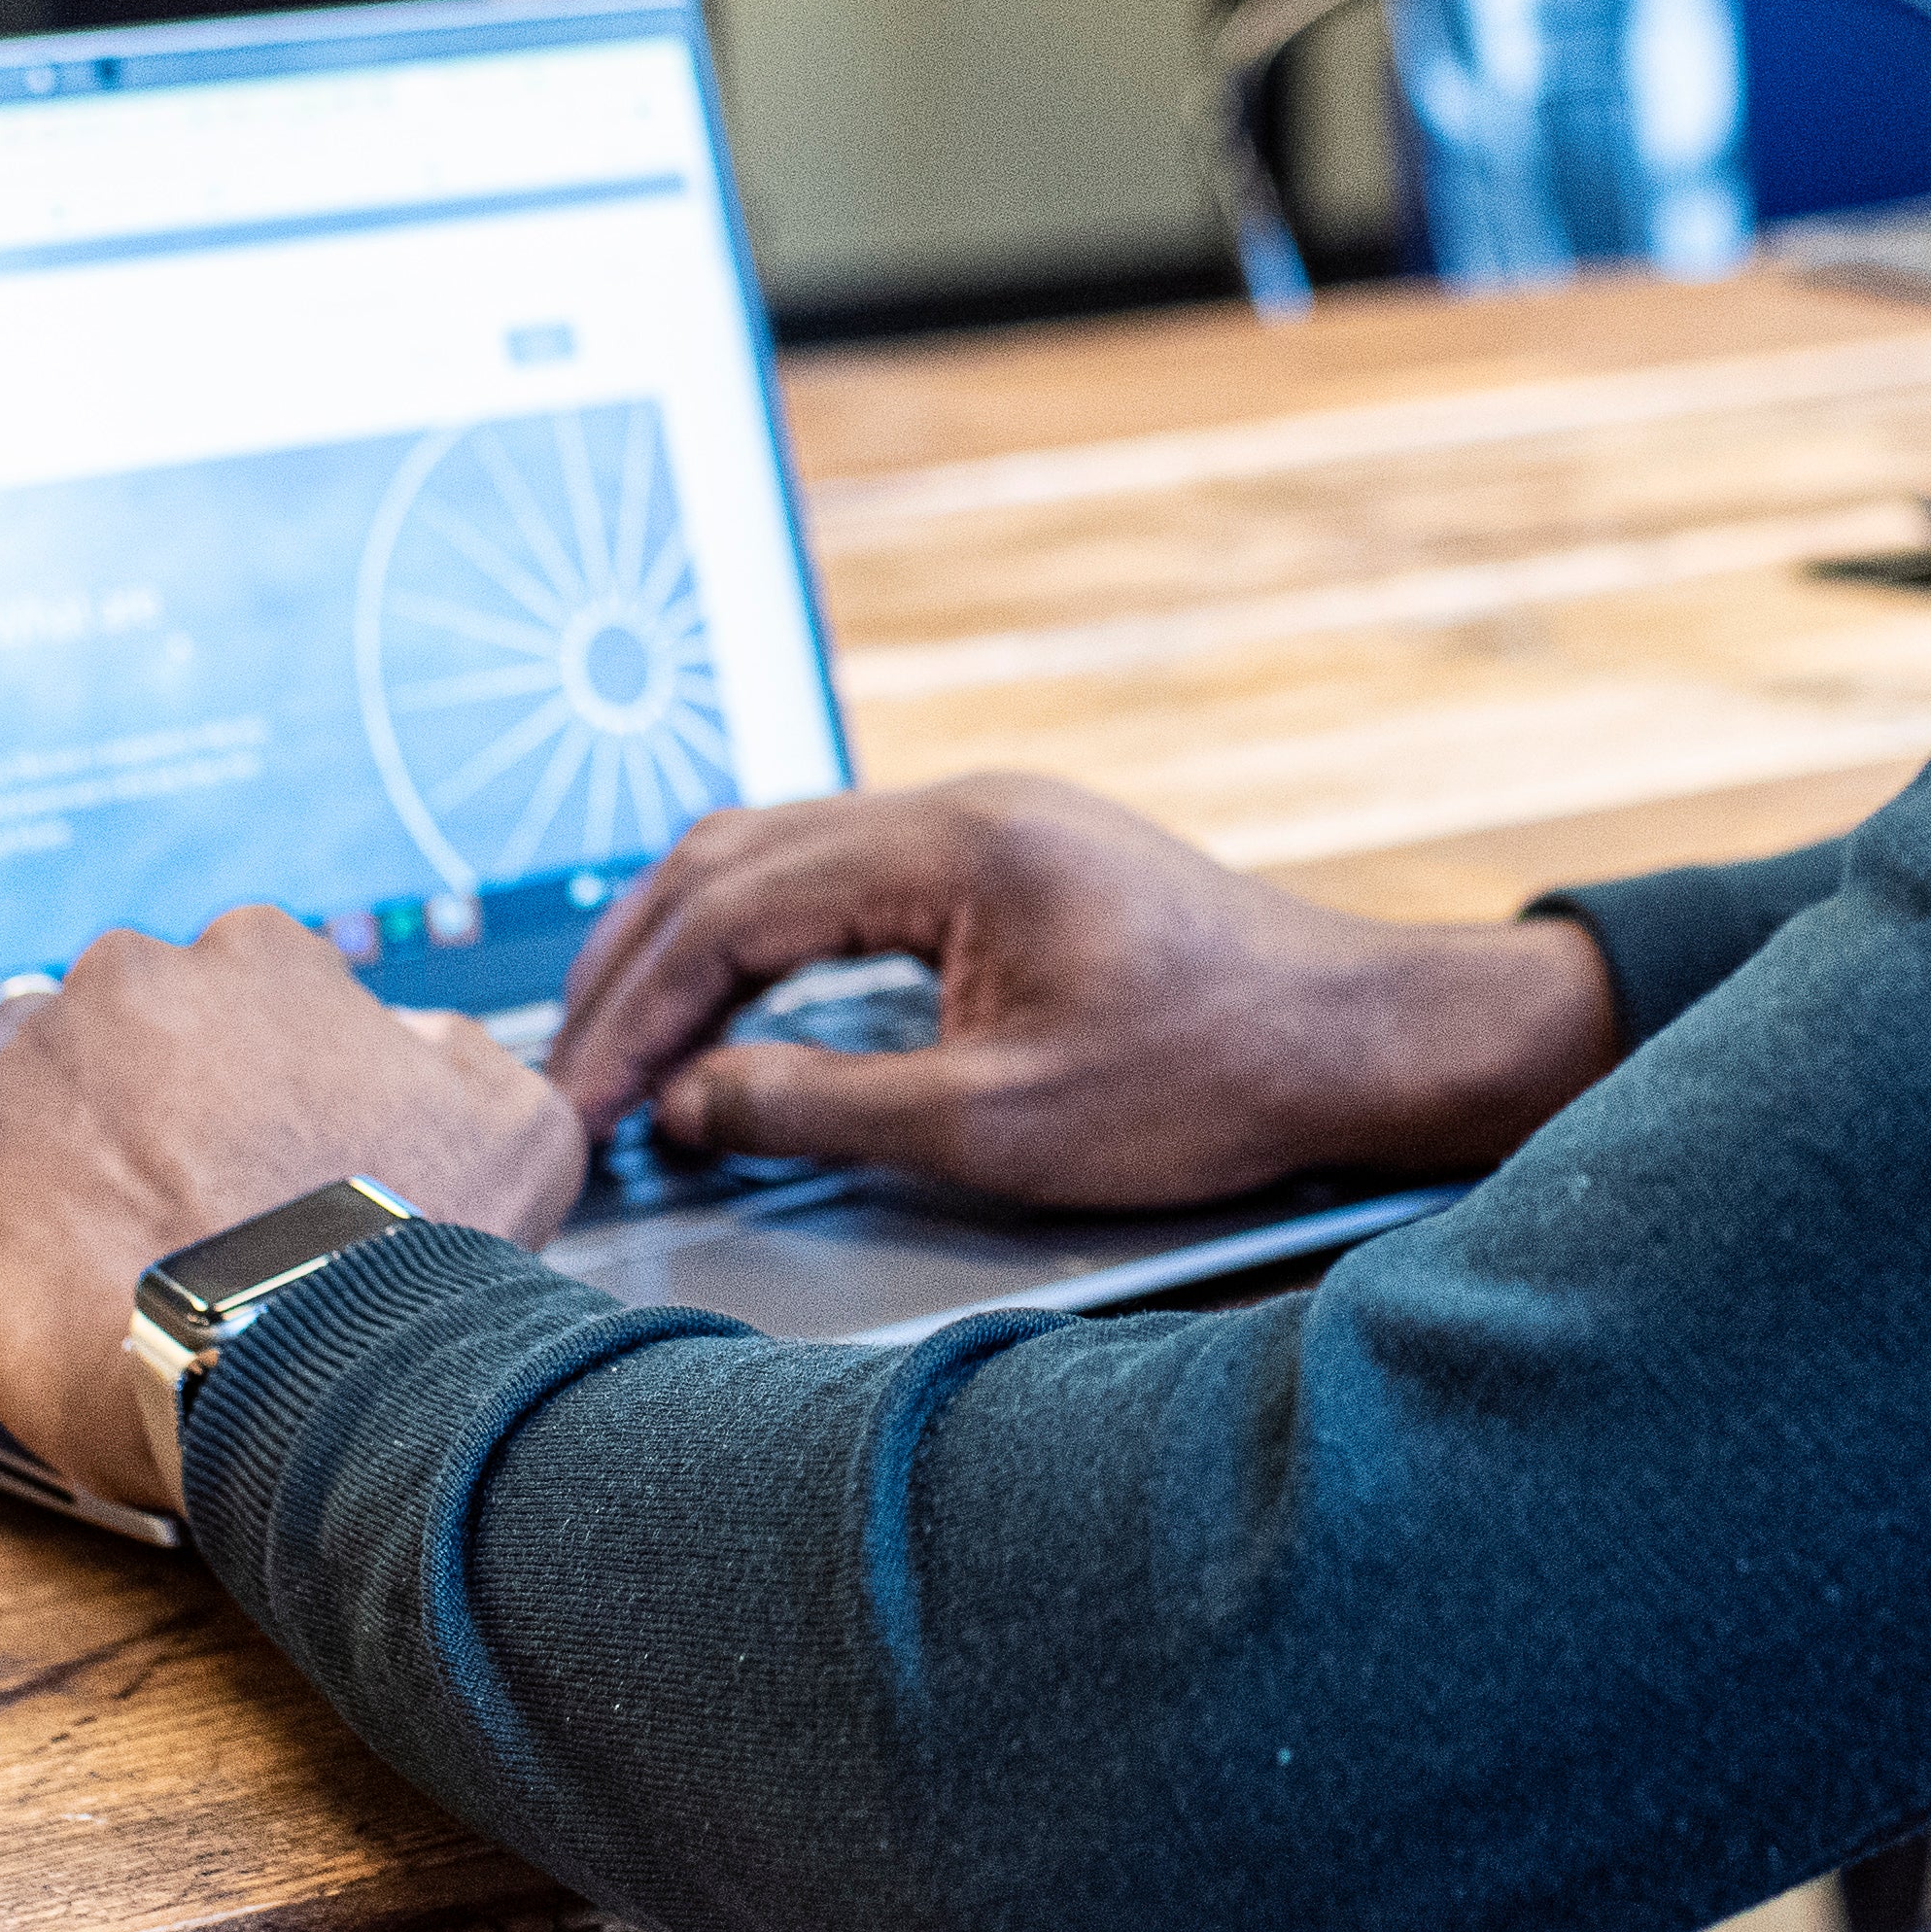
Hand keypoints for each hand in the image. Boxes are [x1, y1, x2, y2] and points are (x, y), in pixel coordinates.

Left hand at [0, 905, 586, 1515]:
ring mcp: (40, 1062)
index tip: (265, 1119)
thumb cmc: (409, 1251)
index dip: (256, 1053)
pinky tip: (5, 1192)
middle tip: (184, 1165)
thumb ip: (454, 1051)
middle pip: (127, 1004)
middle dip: (149, 1068)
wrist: (300, 1363)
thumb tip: (411, 1042)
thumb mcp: (519, 1122)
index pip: (242, 974)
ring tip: (87, 1185)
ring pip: (27, 1045)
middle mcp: (137, 979)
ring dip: (53, 1098)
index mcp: (260, 955)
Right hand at [545, 772, 1621, 1212]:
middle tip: (572, 1072)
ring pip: (781, 857)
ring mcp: (987, 826)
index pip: (734, 908)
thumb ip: (823, 1108)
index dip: (638, 1011)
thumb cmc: (1211, 1080)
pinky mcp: (1010, 864)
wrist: (1358, 1040)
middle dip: (635, 965)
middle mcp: (960, 808)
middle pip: (735, 857)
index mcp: (954, 845)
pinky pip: (843, 881)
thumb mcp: (1001, 1123)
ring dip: (693, 948)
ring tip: (629, 1047)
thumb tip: (687, 1104)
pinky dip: (765, 944)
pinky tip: (738, 1012)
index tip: (586, 1103)